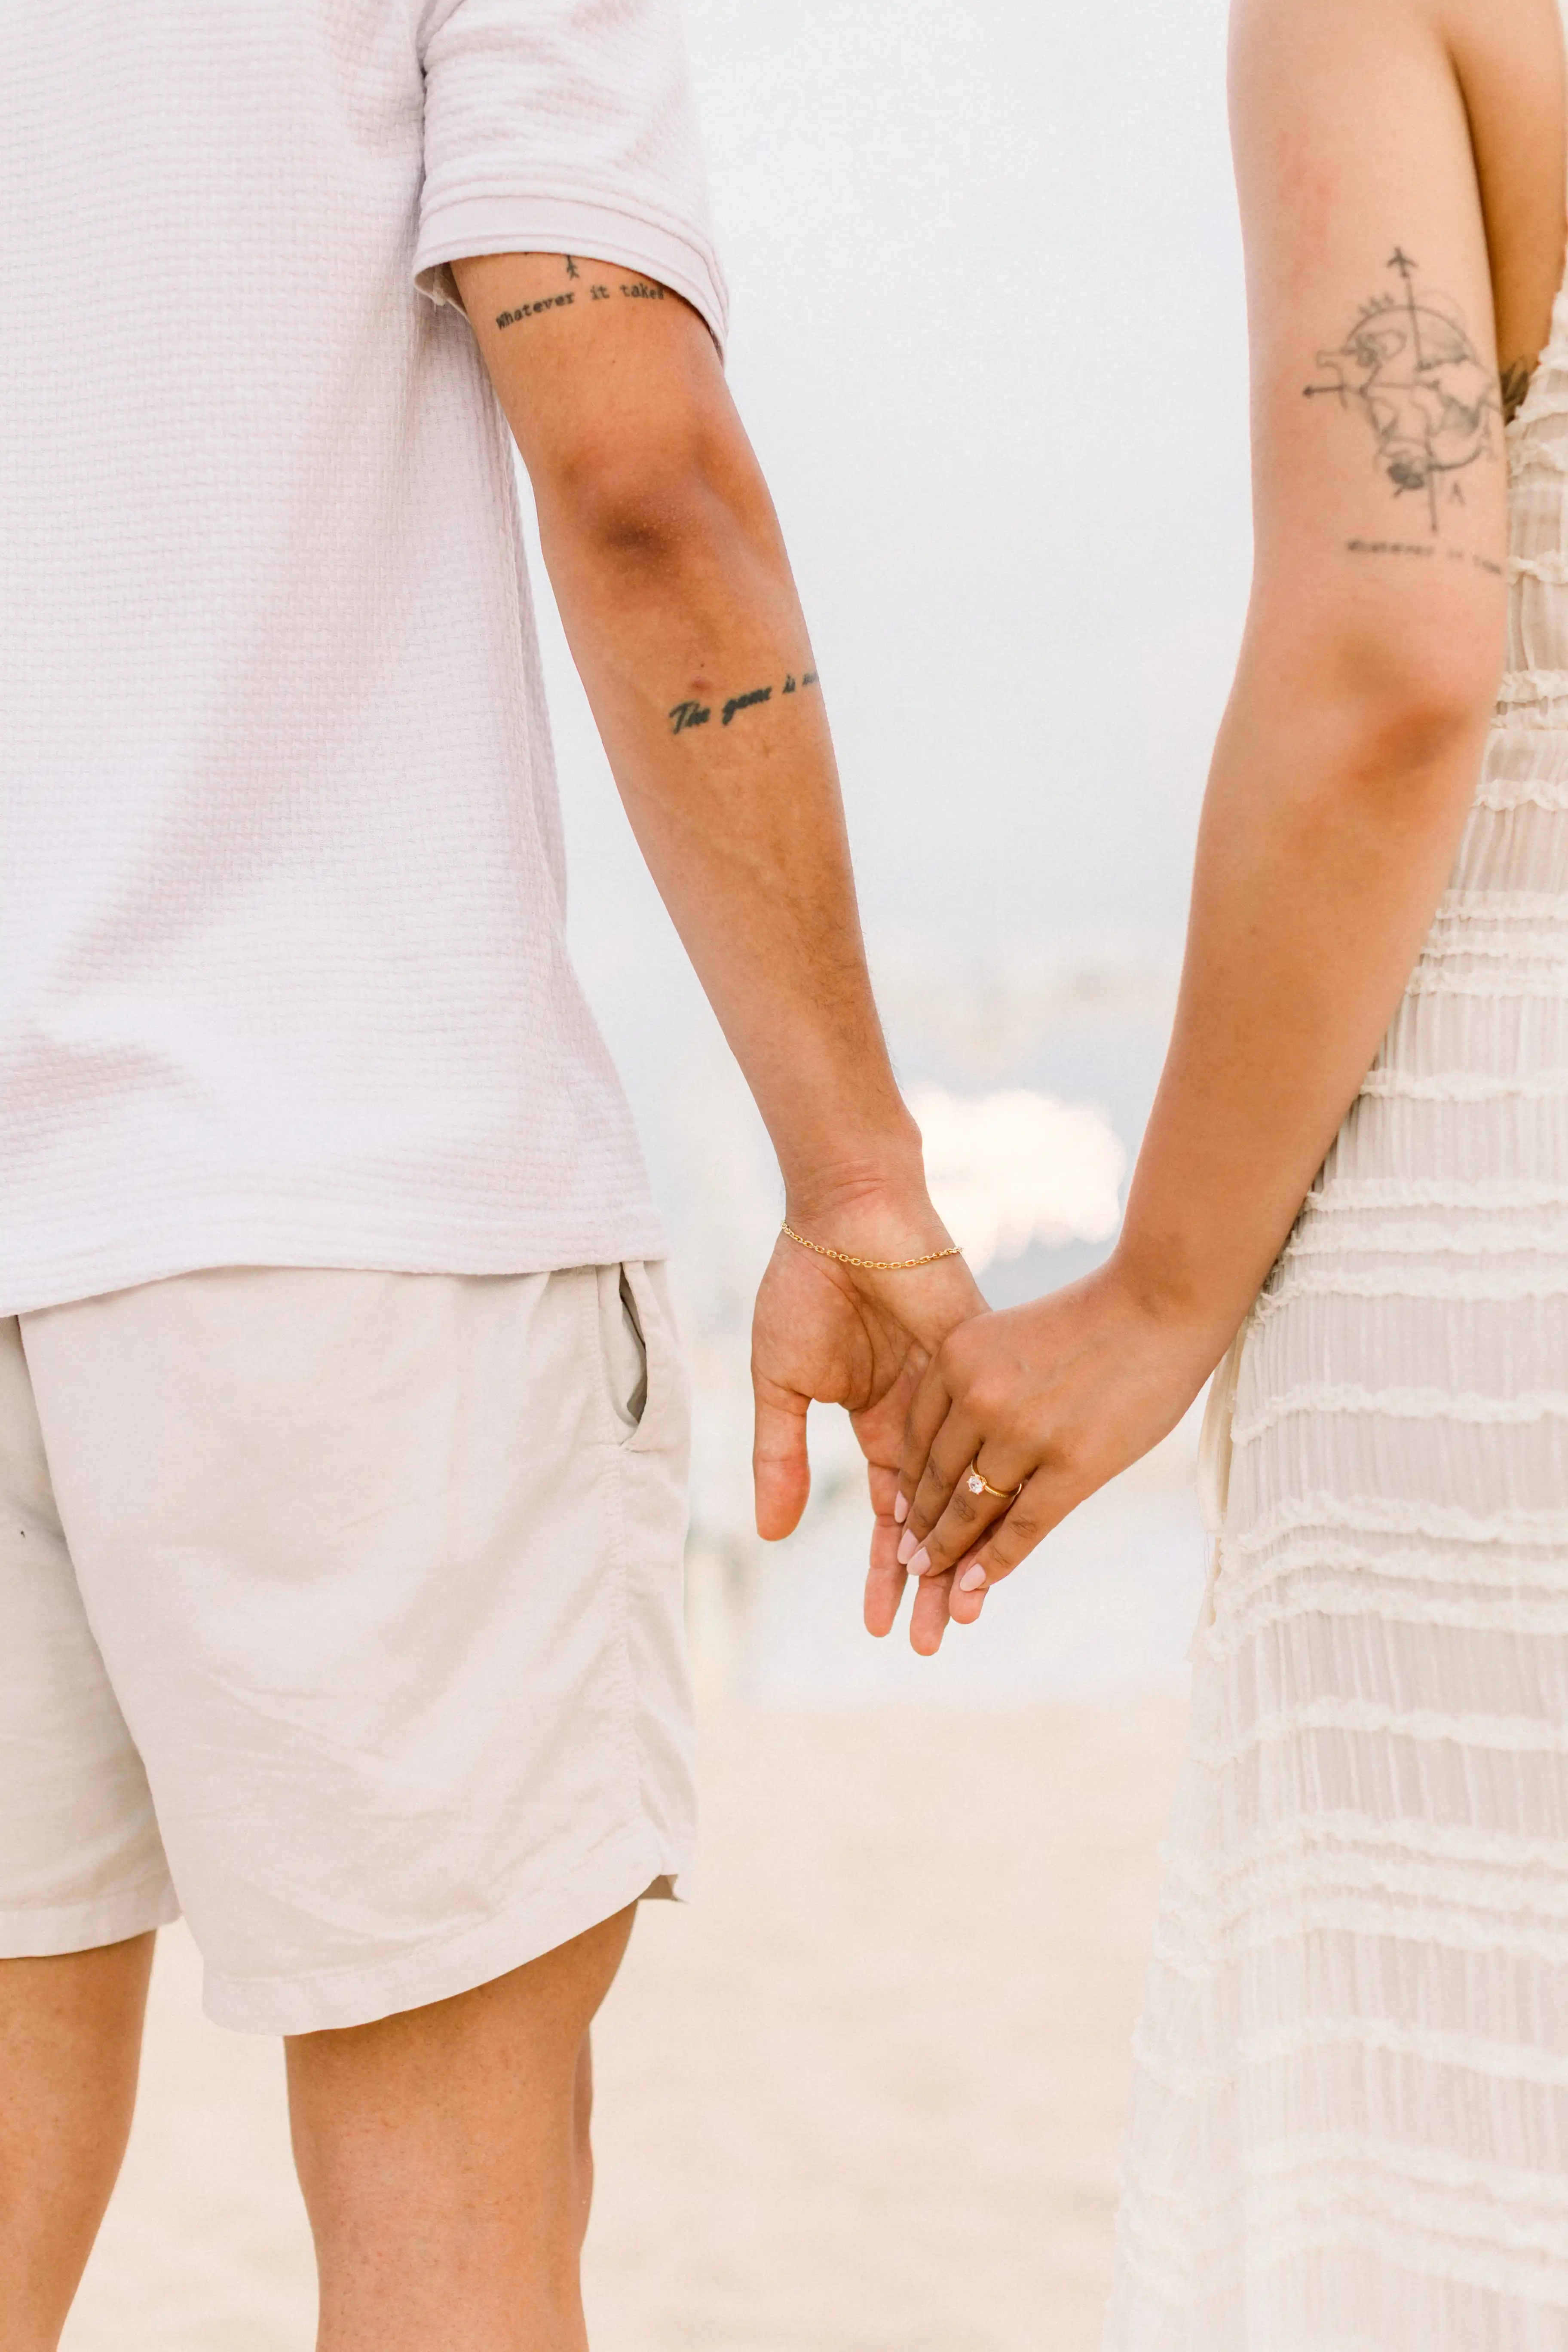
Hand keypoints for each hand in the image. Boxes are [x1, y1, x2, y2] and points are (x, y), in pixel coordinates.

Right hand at [750, 1196, 984, 1650]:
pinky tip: (983, 1539)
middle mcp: (923, 1419)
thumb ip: (779, 1456)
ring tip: (961, 1615)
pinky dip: (978, 1490)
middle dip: (927, 1583)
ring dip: (958, 1553)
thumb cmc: (806, 1286)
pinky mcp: (977, 1369)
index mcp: (879, 1421)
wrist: (846, 1214)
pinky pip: (982, 1442)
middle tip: (932, 1644)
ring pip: (963, 1491)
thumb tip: (770, 1536)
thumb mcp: (781, 1382)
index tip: (883, 1627)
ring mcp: (954, 1397)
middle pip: (933, 1518)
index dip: (885, 1570)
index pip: (888, 1514)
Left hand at [891, 1259, 1232, 1652]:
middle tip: (909, 1561)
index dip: (908, 1483)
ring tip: (933, 1579)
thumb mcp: (1012, 1337)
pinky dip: (994, 1563)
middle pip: (936, 1477)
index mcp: (957, 1356)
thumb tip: (966, 1446)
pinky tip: (976, 1586)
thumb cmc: (1097, 1318)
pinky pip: (1021, 1527)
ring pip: (971, 1509)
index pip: (916, 1437)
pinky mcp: (1071, 1466)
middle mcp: (979, 1396)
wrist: (1164, 1301)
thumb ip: (981, 1384)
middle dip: (921, 1527)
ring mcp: (1023, 1433)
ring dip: (948, 1552)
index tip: (899, 1514)